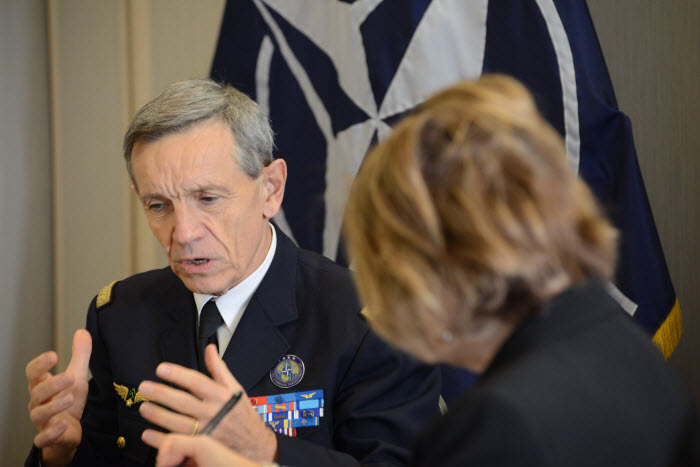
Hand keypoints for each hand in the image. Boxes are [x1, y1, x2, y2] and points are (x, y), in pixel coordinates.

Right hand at [26, 329, 91, 465]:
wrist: (68, 432)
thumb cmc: (68, 402)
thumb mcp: (76, 376)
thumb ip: (79, 355)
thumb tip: (82, 331)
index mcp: (43, 386)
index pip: (33, 373)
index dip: (40, 364)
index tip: (53, 355)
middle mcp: (38, 402)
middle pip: (37, 392)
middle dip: (52, 384)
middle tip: (70, 377)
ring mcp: (42, 421)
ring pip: (38, 414)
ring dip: (53, 406)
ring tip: (71, 398)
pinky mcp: (48, 438)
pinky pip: (43, 438)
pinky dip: (51, 433)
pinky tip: (62, 425)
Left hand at [139, 345, 277, 462]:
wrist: (254, 444)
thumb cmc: (242, 414)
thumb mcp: (235, 388)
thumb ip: (219, 369)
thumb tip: (210, 348)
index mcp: (221, 395)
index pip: (197, 381)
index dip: (177, 374)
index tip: (161, 369)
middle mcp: (214, 412)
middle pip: (183, 402)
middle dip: (161, 393)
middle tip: (144, 387)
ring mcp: (207, 431)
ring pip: (178, 422)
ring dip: (158, 415)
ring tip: (144, 407)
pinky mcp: (202, 447)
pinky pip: (178, 442)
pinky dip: (161, 440)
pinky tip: (148, 434)